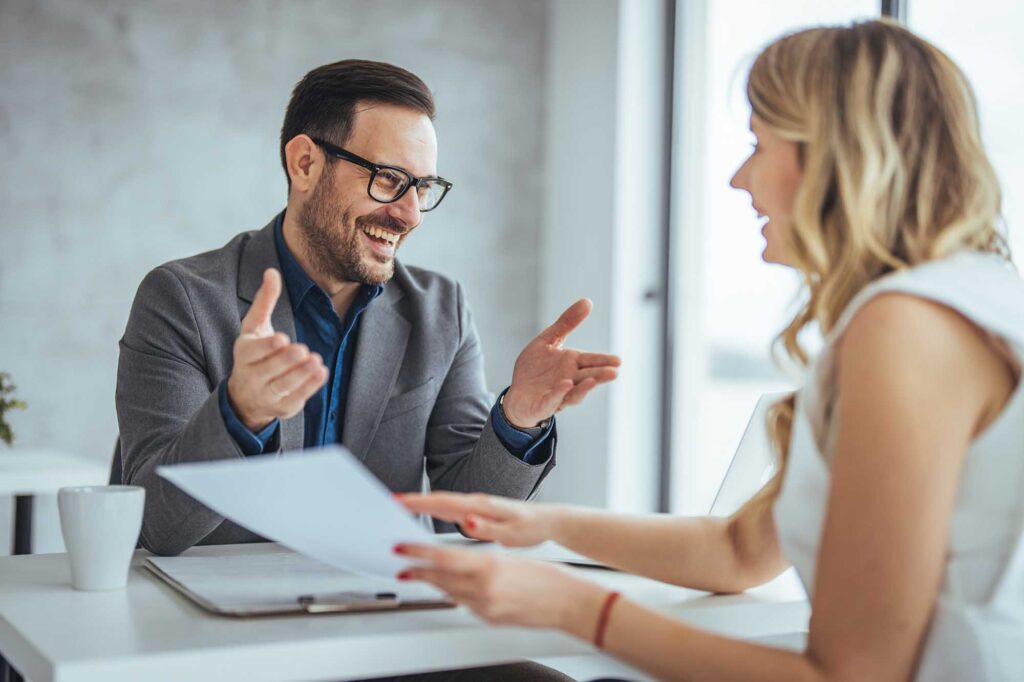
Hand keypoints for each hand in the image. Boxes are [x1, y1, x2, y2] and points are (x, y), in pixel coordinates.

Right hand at [226, 268, 327, 430]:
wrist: (246, 395)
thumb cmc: (255, 353)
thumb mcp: (255, 327)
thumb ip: (265, 301)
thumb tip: (272, 271)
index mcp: (244, 354)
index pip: (252, 352)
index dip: (266, 348)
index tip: (281, 339)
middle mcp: (251, 376)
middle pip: (268, 370)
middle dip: (286, 361)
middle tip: (302, 350)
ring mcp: (266, 394)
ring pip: (283, 386)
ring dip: (300, 375)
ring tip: (316, 361)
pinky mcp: (283, 407)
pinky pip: (296, 398)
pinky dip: (309, 387)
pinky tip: (321, 373)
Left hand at [394, 544, 606, 632]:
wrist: (569, 604)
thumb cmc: (550, 578)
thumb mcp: (512, 559)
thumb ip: (483, 560)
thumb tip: (460, 558)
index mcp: (490, 568)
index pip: (444, 558)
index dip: (419, 553)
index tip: (403, 547)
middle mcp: (484, 591)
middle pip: (440, 578)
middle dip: (418, 569)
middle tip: (401, 560)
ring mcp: (486, 608)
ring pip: (449, 592)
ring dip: (432, 581)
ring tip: (416, 573)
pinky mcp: (490, 619)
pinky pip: (464, 604)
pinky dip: (452, 593)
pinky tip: (447, 587)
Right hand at [397, 492, 560, 547]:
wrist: (549, 521)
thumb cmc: (531, 527)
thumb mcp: (511, 533)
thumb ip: (487, 528)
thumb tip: (466, 521)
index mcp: (480, 507)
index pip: (444, 502)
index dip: (419, 502)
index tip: (398, 501)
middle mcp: (476, 503)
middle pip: (438, 500)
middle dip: (414, 500)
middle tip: (390, 502)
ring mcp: (476, 506)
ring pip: (443, 504)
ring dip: (422, 504)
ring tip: (400, 508)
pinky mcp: (478, 512)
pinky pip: (451, 509)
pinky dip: (435, 510)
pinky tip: (427, 516)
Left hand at [503, 299, 620, 427]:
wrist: (518, 394)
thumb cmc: (535, 368)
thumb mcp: (548, 340)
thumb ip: (566, 323)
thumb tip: (587, 301)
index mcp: (571, 364)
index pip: (591, 361)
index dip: (604, 361)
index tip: (618, 361)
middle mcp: (569, 380)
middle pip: (587, 378)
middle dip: (600, 376)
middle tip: (614, 372)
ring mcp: (558, 395)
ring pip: (574, 393)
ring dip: (583, 388)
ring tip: (592, 381)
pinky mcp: (543, 405)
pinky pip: (552, 400)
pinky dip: (559, 393)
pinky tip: (565, 384)